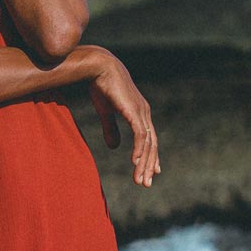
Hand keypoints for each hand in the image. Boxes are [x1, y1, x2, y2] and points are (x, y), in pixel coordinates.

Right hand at [84, 47, 160, 186]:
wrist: (98, 66)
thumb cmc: (101, 85)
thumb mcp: (106, 111)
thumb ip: (111, 129)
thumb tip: (114, 147)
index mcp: (139, 112)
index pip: (149, 139)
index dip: (150, 156)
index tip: (151, 172)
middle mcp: (144, 113)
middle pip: (151, 144)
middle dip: (148, 165)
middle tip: (145, 183)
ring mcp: (141, 112)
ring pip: (147, 143)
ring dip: (144, 163)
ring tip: (140, 179)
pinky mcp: (133, 111)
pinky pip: (140, 135)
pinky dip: (139, 150)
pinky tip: (135, 162)